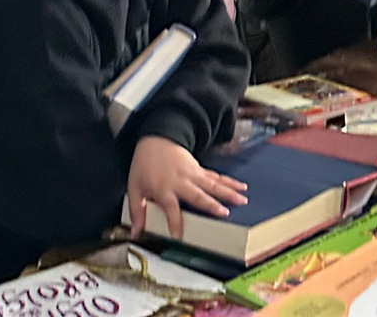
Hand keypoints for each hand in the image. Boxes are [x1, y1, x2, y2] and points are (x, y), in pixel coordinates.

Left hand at [126, 136, 247, 238]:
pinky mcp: (200, 169)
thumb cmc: (144, 165)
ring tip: (242, 200)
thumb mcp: (135, 188)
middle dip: (211, 204)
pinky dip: (229, 182)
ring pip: (213, 184)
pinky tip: (241, 186)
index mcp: (164, 189)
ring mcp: (193, 174)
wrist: (157, 140)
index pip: (170, 208)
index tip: (178, 235)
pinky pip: (216, 177)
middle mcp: (181, 182)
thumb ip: (137, 211)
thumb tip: (135, 232)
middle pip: (198, 195)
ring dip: (228, 192)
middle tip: (224, 213)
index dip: (174, 222)